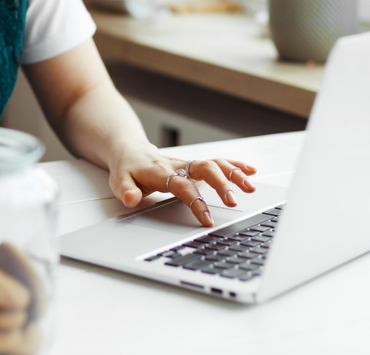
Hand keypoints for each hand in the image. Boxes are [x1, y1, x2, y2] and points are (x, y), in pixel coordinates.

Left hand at [108, 144, 256, 226]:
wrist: (131, 151)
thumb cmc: (128, 169)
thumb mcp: (119, 181)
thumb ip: (126, 190)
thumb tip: (131, 198)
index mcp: (161, 172)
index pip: (183, 186)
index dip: (196, 202)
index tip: (208, 219)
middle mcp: (179, 165)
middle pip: (204, 169)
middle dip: (221, 183)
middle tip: (233, 201)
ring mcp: (188, 164)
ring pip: (215, 164)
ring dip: (234, 173)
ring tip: (250, 186)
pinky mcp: (195, 165)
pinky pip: (217, 162)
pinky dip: (235, 164)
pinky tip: (251, 171)